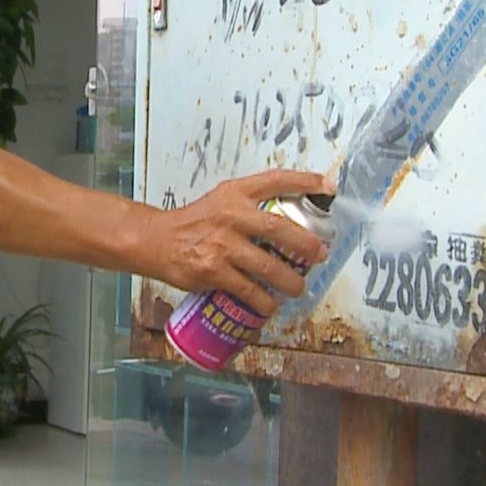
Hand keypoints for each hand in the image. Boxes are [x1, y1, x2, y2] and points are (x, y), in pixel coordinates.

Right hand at [143, 169, 333, 314]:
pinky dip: (264, 301)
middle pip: (279, 228)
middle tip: (321, 255)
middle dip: (306, 243)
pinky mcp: (214, 271)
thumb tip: (289, 220)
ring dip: (290, 281)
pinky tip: (270, 305)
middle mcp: (231, 215)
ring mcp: (223, 245)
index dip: (305, 181)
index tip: (328, 186)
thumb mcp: (221, 200)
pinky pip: (248, 290)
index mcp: (235, 193)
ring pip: (268, 266)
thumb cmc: (193, 223)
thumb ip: (250, 205)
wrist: (157, 241)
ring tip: (299, 288)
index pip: (276, 180)